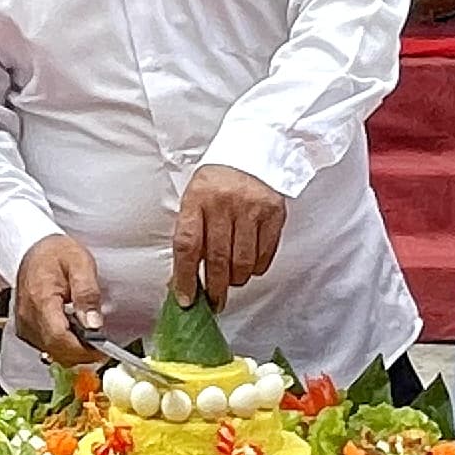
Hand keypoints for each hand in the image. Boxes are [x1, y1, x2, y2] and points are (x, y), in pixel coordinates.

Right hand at [11, 234, 106, 358]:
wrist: (33, 248)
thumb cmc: (56, 253)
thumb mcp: (80, 264)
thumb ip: (87, 294)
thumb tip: (93, 324)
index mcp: (40, 300)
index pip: (60, 338)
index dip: (83, 349)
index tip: (102, 349)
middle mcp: (28, 316)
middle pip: (56, 350)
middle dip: (81, 353)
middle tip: (100, 344)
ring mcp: (24, 324)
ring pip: (51, 352)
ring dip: (72, 349)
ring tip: (86, 333)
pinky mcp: (25, 328)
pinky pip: (45, 346)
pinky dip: (62, 345)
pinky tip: (72, 331)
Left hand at [170, 164, 287, 307]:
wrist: (252, 152)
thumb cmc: (218, 181)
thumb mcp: (194, 199)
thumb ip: (189, 235)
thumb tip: (180, 280)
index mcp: (197, 198)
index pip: (187, 246)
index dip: (185, 277)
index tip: (185, 299)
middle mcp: (224, 203)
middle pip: (217, 259)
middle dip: (214, 289)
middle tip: (213, 301)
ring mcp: (251, 208)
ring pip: (243, 262)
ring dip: (236, 279)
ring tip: (231, 279)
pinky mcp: (273, 214)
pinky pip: (264, 255)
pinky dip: (255, 268)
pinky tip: (249, 265)